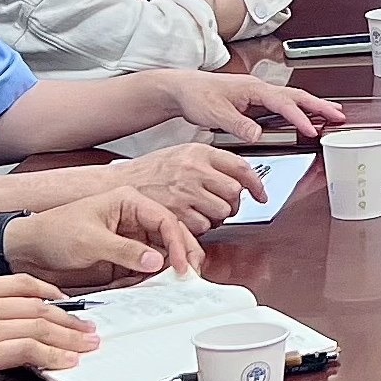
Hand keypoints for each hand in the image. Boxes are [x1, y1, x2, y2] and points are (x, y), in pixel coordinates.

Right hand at [0, 275, 97, 380]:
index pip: (22, 284)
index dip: (51, 293)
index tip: (67, 302)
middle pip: (39, 306)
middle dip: (70, 318)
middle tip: (91, 328)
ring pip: (40, 327)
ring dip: (70, 337)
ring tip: (90, 345)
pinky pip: (28, 351)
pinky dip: (53, 355)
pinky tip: (66, 362)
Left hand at [3, 188, 201, 287]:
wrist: (27, 250)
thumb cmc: (52, 232)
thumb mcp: (90, 241)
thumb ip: (125, 251)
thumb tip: (156, 260)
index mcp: (127, 202)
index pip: (165, 220)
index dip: (179, 243)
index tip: (182, 265)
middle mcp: (132, 219)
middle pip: (170, 235)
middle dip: (181, 255)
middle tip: (190, 276)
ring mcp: (129, 239)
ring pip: (161, 253)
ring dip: (167, 270)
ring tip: (172, 284)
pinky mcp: (122, 257)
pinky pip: (144, 268)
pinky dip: (150, 279)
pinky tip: (151, 287)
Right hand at [112, 139, 263, 228]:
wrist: (119, 184)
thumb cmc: (151, 171)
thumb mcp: (182, 154)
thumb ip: (211, 162)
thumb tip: (241, 177)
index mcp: (199, 152)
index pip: (241, 167)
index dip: (256, 184)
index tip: (261, 194)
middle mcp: (194, 170)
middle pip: (235, 192)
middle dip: (234, 203)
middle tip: (223, 204)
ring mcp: (185, 192)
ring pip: (223, 212)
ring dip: (219, 216)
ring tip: (204, 211)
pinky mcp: (176, 213)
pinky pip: (205, 226)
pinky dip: (202, 227)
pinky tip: (191, 219)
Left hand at [161, 69, 347, 141]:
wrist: (183, 88)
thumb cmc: (197, 96)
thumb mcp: (215, 114)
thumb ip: (238, 125)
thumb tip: (257, 134)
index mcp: (253, 89)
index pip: (283, 104)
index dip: (300, 118)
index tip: (312, 131)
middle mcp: (260, 88)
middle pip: (297, 96)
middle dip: (320, 106)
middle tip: (339, 116)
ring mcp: (259, 94)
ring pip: (293, 98)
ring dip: (314, 106)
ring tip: (333, 114)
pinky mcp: (256, 100)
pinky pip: (284, 104)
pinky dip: (300, 109)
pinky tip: (306, 116)